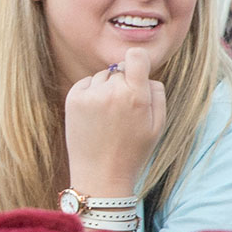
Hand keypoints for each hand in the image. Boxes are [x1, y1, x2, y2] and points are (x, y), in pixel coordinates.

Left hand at [62, 43, 165, 202]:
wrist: (100, 176)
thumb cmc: (133, 152)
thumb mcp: (158, 125)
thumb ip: (156, 93)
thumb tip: (145, 73)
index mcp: (136, 96)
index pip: (136, 56)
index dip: (138, 61)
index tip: (137, 71)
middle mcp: (112, 91)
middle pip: (120, 70)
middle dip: (124, 84)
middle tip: (123, 112)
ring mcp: (90, 95)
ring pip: (103, 76)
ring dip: (106, 89)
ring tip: (108, 117)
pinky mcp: (73, 99)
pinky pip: (86, 83)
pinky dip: (91, 93)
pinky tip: (95, 116)